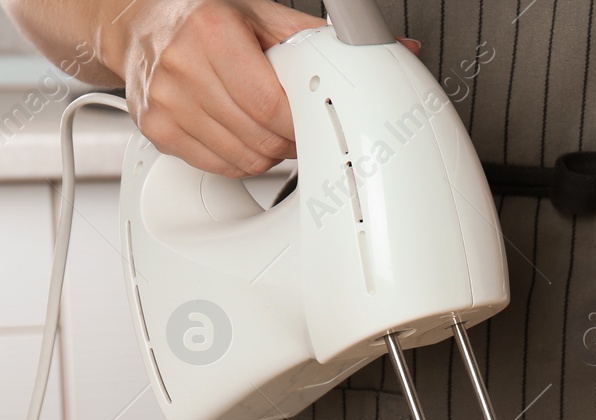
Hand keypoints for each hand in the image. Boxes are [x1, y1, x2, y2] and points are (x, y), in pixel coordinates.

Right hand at [108, 0, 420, 177]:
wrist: (139, 21)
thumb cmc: (205, 16)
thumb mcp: (263, 15)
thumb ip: (321, 39)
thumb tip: (396, 47)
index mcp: (211, 31)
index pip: (272, 106)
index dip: (302, 122)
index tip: (315, 118)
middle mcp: (182, 65)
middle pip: (261, 137)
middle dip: (290, 140)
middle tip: (296, 126)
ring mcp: (165, 100)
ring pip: (244, 158)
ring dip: (269, 153)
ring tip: (268, 127)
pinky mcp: (157, 128)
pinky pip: (218, 166)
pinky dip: (241, 160)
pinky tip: (242, 135)